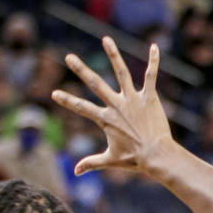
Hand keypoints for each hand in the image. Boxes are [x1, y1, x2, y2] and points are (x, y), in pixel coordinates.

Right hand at [52, 37, 171, 175]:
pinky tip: (153, 47)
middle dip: (81, 70)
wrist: (157, 156)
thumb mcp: (110, 160)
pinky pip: (150, 76)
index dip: (67, 101)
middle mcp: (117, 105)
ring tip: (106, 39)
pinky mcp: (149, 98)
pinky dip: (153, 61)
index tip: (54, 93)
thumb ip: (92, 163)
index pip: (81, 108)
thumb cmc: (135, 160)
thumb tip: (76, 172)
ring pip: (121, 72)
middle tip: (69, 57)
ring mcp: (133, 100)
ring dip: (113, 55)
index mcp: (106, 119)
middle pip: (95, 84)